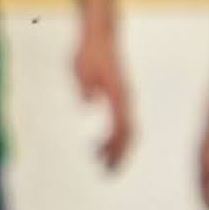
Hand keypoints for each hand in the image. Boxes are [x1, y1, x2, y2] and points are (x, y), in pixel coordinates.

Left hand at [75, 24, 135, 174]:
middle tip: (105, 174)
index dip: (114, 148)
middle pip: (128, 134)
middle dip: (118, 155)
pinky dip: (114, 137)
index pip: (121, 128)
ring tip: (100, 164)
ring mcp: (124, 97)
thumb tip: (88, 103)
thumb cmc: (88, 51)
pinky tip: (98, 145)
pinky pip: (122, 121)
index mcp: (116, 95)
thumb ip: (85, 87)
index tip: (102, 163)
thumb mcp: (80, 68)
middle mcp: (125, 98)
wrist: (100, 35)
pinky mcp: (119, 95)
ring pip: (127, 129)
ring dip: (116, 149)